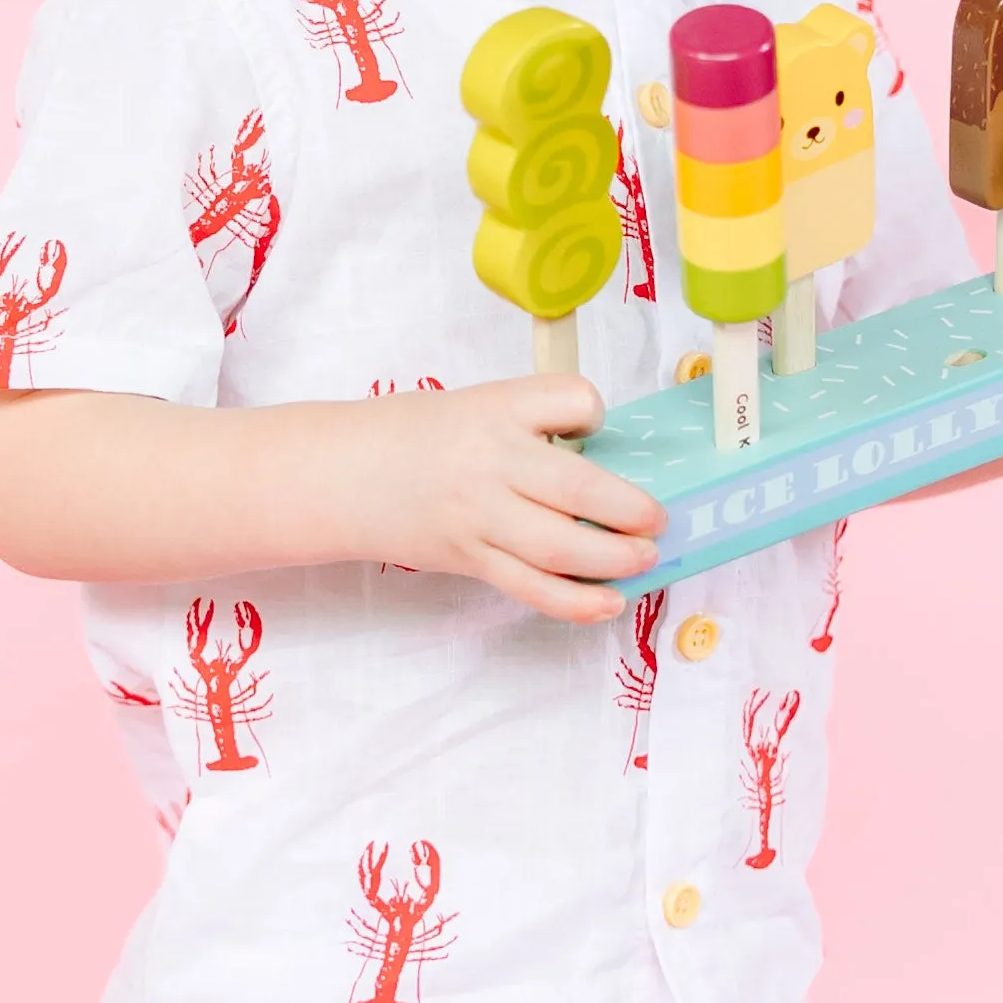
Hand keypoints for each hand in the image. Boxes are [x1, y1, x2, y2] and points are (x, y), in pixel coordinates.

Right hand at [352, 375, 661, 621]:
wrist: (343, 474)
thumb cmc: (416, 435)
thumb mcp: (476, 406)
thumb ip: (533, 427)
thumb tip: (602, 465)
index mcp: (497, 408)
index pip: (571, 400)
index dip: (594, 413)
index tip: (594, 425)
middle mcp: (492, 460)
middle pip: (579, 488)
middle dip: (631, 510)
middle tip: (659, 520)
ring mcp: (480, 515)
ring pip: (561, 546)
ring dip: (615, 558)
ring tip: (646, 558)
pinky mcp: (471, 558)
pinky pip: (532, 587)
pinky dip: (576, 601)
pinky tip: (608, 602)